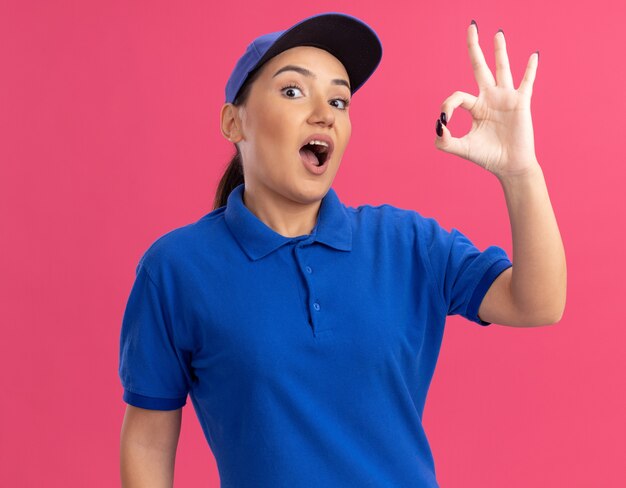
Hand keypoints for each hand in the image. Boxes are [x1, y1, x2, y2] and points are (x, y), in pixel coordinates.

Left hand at [435, 21, 539, 178]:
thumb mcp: (461, 149)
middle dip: (474, 47)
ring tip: (497, 33)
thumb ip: (445, 140)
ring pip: (502, 69)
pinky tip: (533, 56)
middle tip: (471, 26)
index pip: (457, 96)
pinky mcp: (521, 103)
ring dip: (499, 51)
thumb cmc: (487, 157)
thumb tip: (438, 126)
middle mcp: (490, 98)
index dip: (447, 106)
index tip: (444, 122)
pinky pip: (526, 83)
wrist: (509, 167)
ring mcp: (506, 98)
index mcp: (476, 107)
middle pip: (480, 67)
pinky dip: (530, 70)